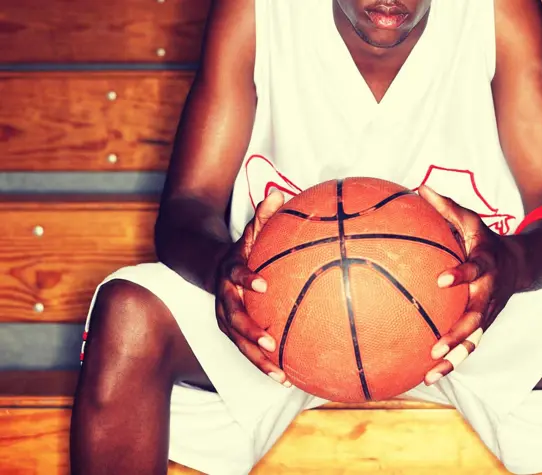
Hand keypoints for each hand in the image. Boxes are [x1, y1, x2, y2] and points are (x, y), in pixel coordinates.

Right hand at [214, 190, 290, 385]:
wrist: (204, 265)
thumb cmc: (237, 249)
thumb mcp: (248, 231)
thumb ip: (263, 216)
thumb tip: (277, 193)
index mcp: (229, 271)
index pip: (235, 274)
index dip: (246, 278)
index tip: (262, 285)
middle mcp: (223, 296)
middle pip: (233, 318)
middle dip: (250, 332)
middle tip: (270, 344)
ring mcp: (224, 316)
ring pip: (237, 341)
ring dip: (256, 359)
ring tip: (279, 374)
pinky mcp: (230, 330)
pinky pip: (245, 349)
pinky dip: (262, 364)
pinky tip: (285, 377)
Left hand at [418, 185, 519, 384]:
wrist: (522, 263)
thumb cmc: (487, 239)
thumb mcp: (471, 219)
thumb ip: (446, 206)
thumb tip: (418, 186)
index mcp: (486, 264)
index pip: (475, 269)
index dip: (462, 273)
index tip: (442, 280)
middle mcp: (490, 293)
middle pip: (476, 318)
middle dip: (458, 334)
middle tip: (435, 347)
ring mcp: (489, 313)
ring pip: (474, 341)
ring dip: (454, 359)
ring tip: (430, 374)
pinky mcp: (485, 326)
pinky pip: (470, 347)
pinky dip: (452, 362)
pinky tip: (429, 375)